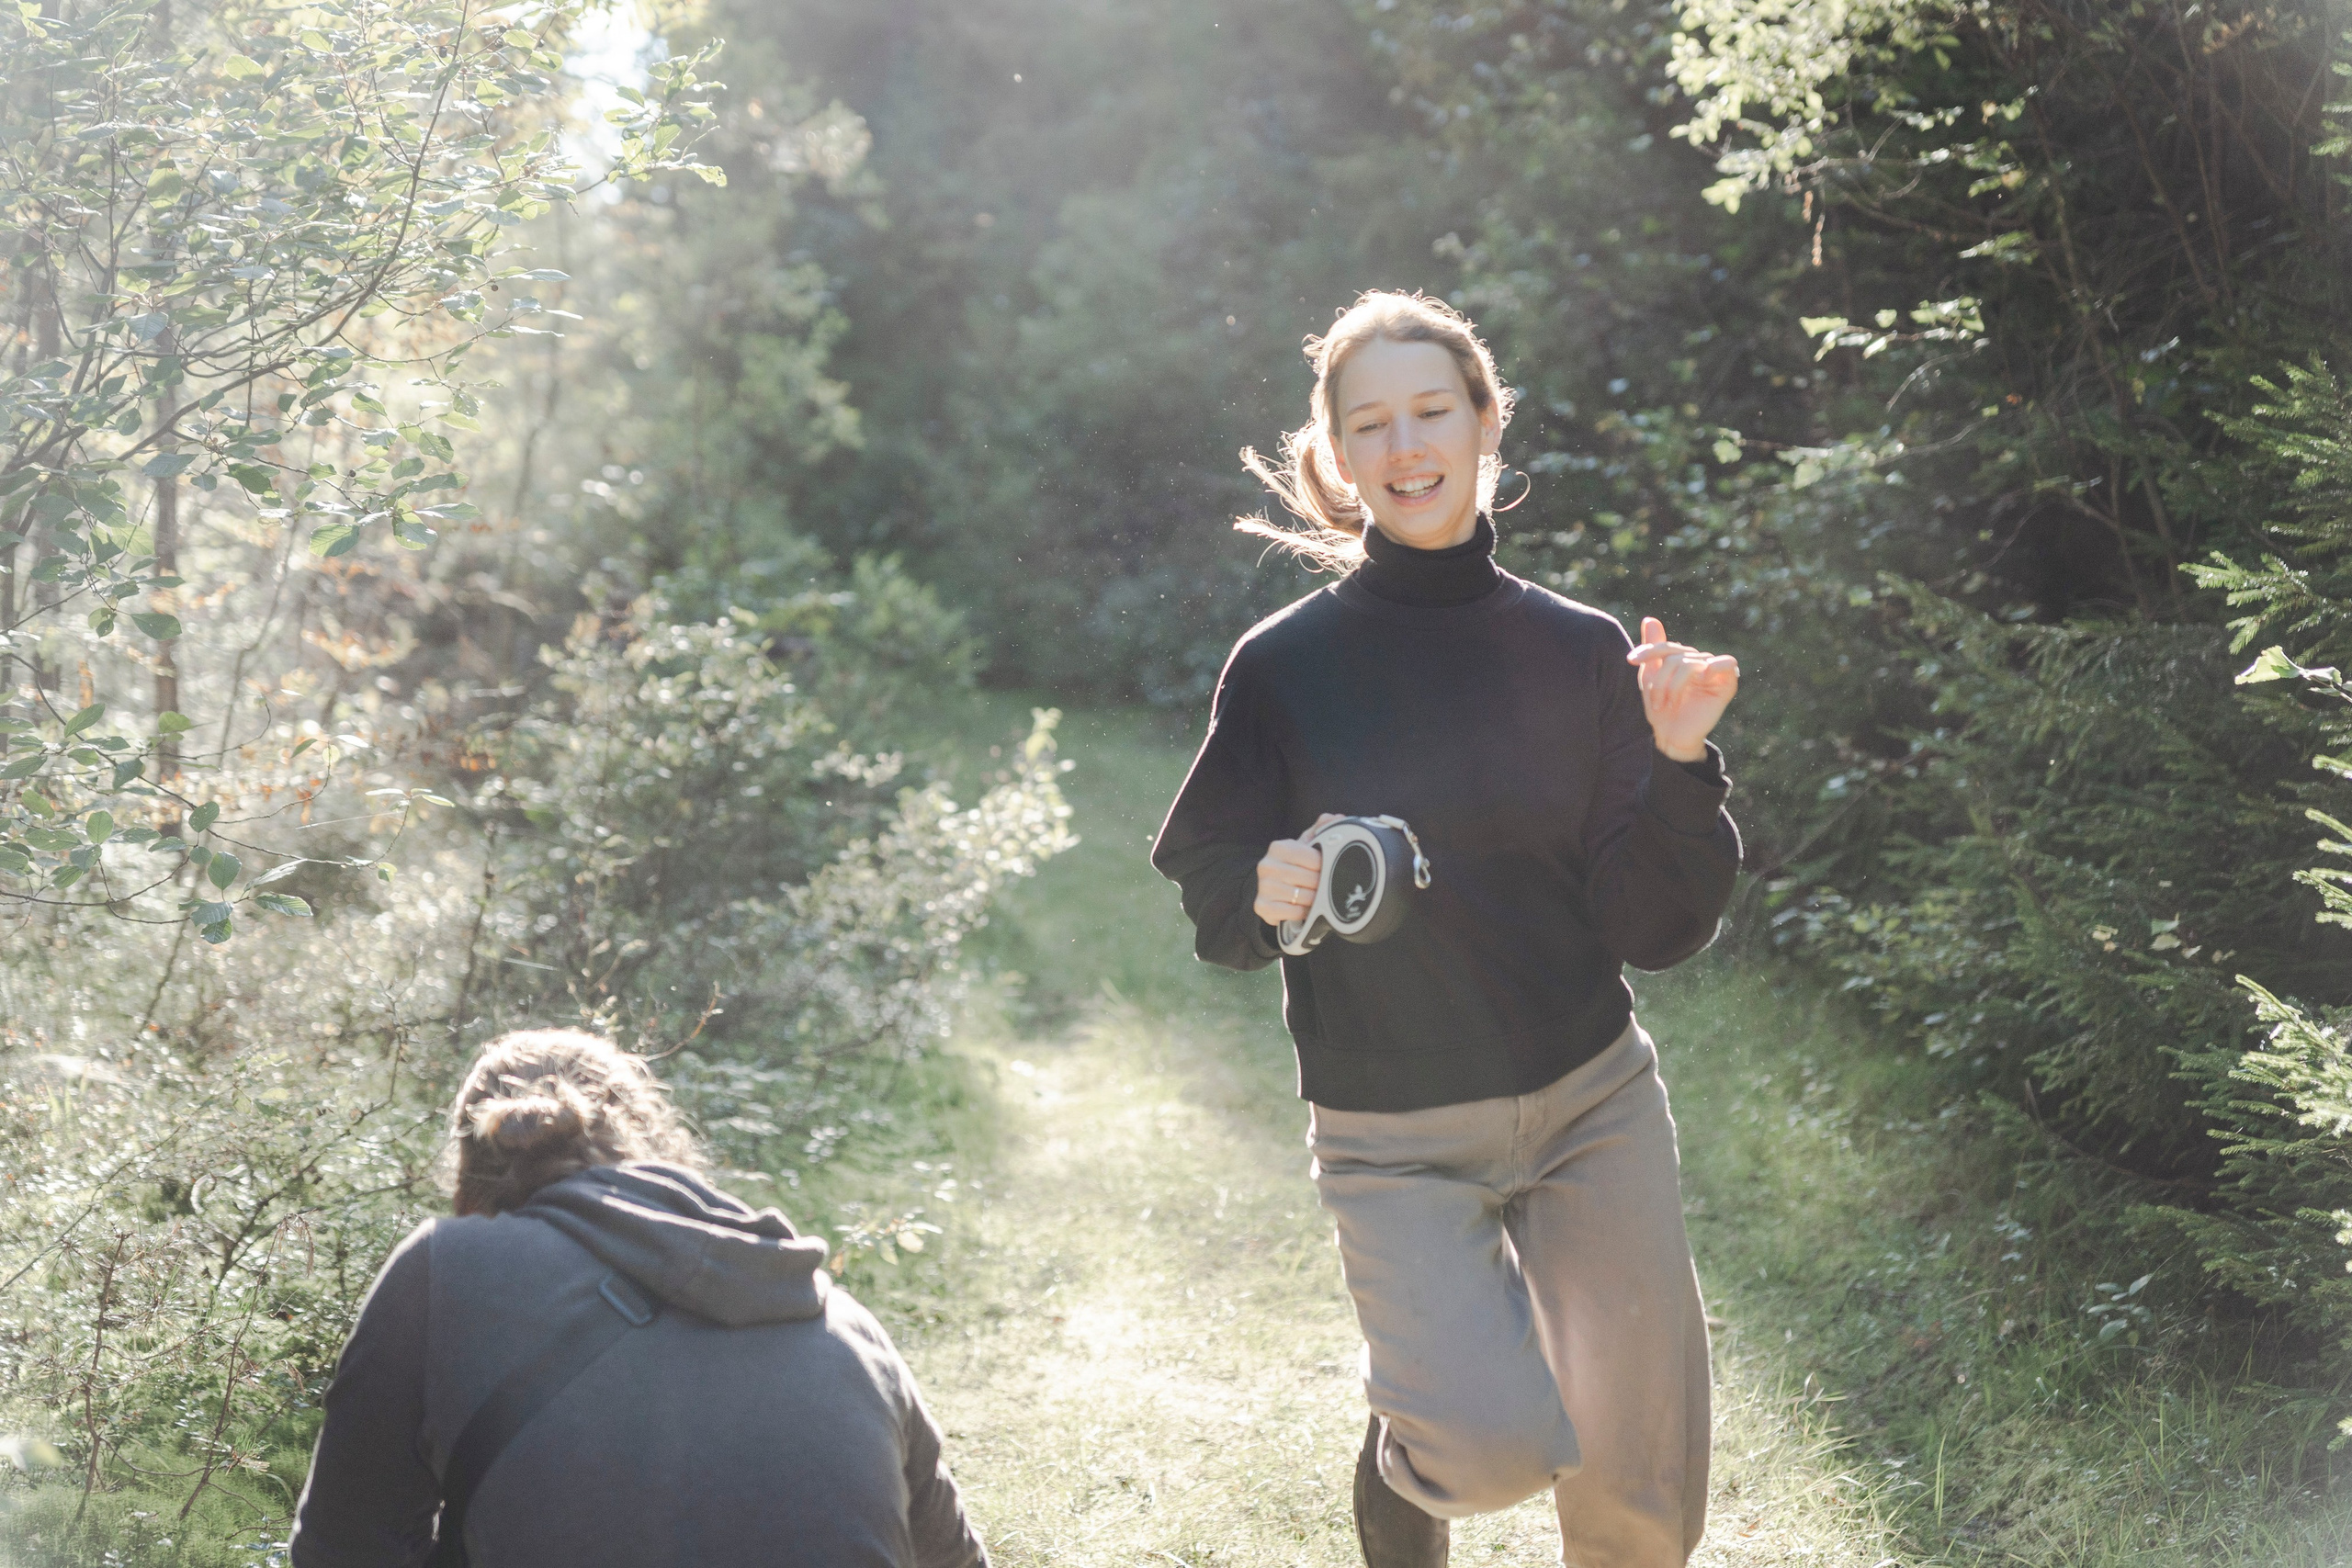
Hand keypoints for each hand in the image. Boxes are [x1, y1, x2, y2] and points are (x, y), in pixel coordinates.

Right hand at [1254, 813, 1344, 927]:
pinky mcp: (1262, 907)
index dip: (1325, 867)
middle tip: (1324, 886)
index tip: (1326, 869)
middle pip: (1310, 879)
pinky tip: (1303, 907)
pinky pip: (1293, 913)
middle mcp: (1267, 865)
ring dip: (1314, 900)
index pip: (1314, 859)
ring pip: (1303, 897)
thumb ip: (1321, 830)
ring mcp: (1263, 887)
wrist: (1273, 888)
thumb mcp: (1306, 846)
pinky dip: (1303, 912)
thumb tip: (1337, 818)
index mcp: (1278, 847)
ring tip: (1315, 896)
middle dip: (1322, 885)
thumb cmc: (1294, 866)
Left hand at [1626, 616, 1739, 762]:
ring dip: (1672, 685)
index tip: (1630, 660)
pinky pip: (1728, 663)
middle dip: (1659, 679)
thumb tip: (1650, 618)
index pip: (1665, 647)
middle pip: (1675, 656)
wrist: (1670, 738)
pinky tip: (1703, 675)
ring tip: (1666, 705)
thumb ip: (1653, 649)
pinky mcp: (1726, 684)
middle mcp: (1698, 662)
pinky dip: (1715, 665)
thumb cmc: (1660, 710)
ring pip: (1689, 663)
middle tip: (1654, 701)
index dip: (1649, 651)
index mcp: (1682, 658)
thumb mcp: (1650, 677)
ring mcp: (1713, 672)